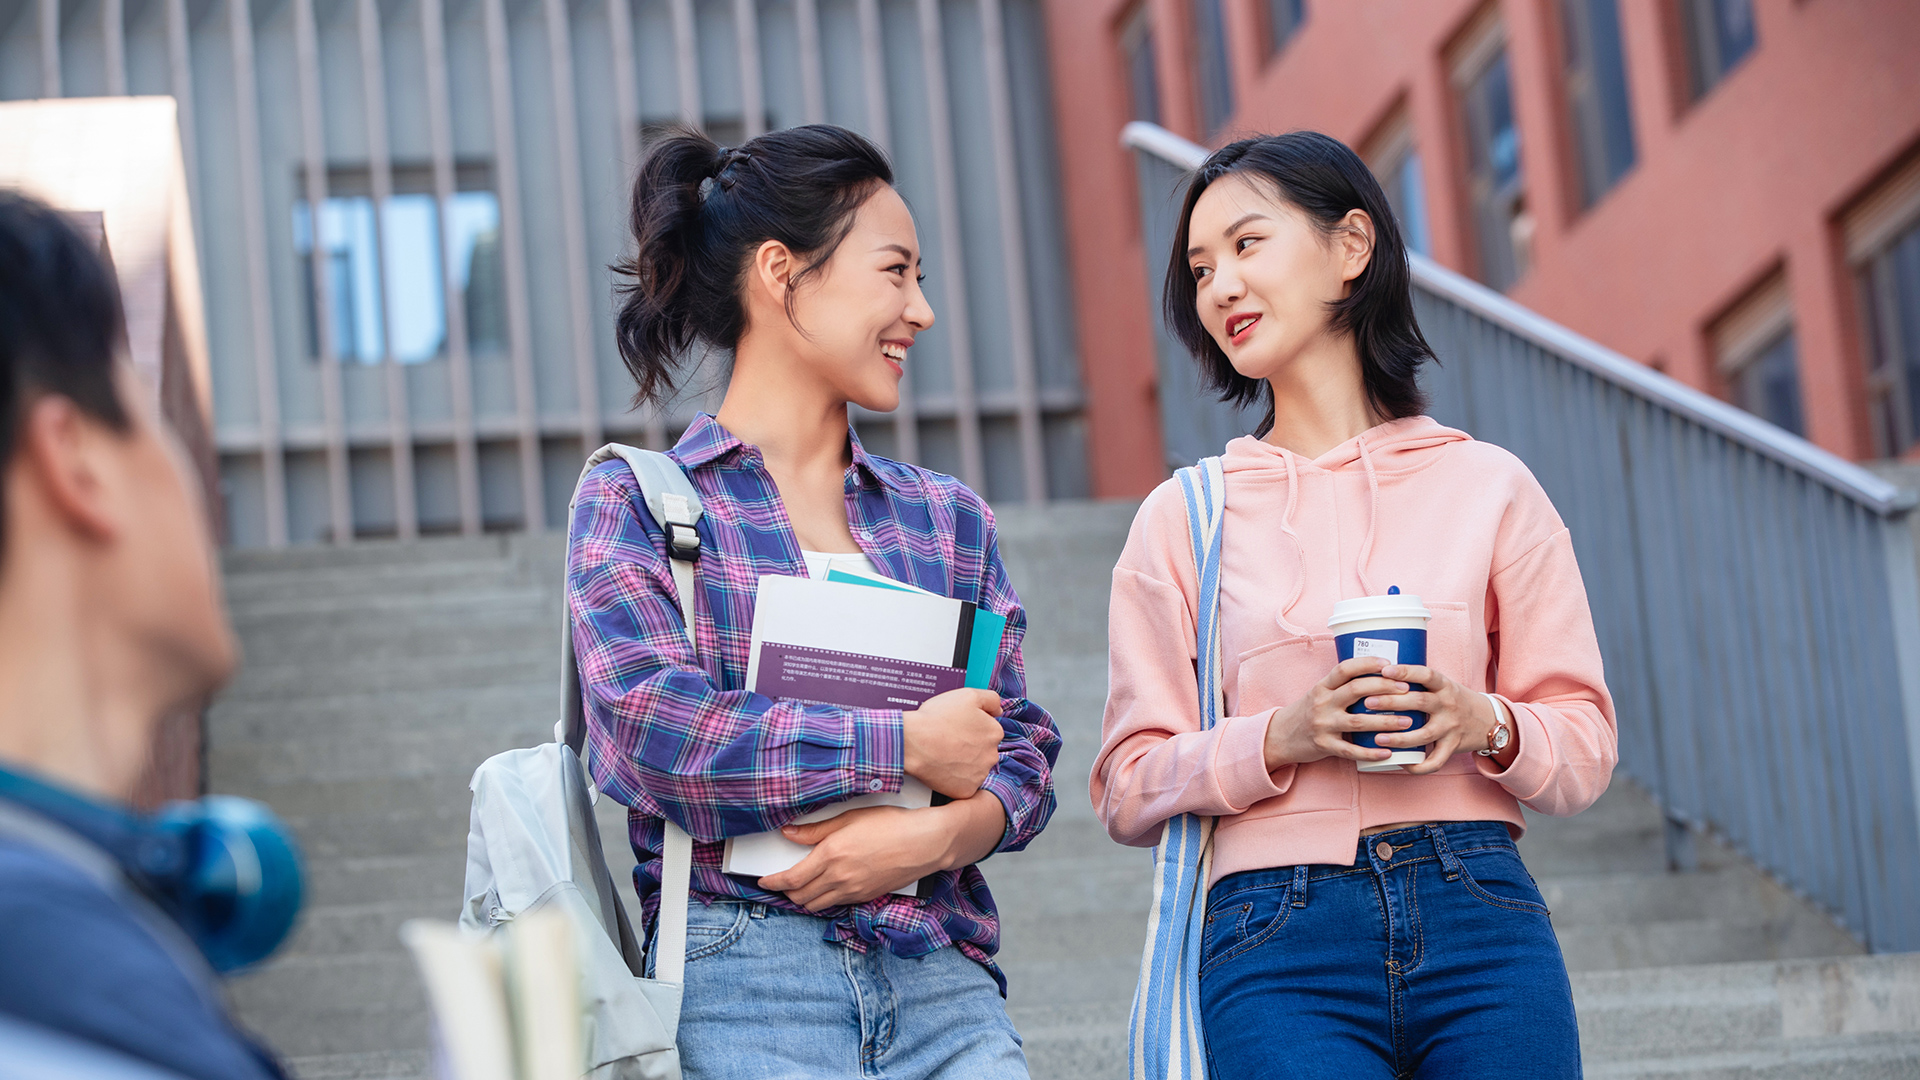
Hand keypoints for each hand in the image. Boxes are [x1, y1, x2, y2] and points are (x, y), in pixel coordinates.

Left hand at [758, 794, 1006, 909]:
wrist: (925, 843)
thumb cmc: (891, 824)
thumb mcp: (849, 818)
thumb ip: (815, 830)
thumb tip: (788, 834)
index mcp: (830, 856)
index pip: (790, 879)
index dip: (772, 882)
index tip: (763, 881)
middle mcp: (839, 879)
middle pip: (800, 897)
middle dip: (786, 892)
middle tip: (780, 882)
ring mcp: (853, 891)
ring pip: (817, 905)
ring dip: (804, 899)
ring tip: (800, 887)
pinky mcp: (866, 897)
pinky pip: (836, 904)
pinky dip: (825, 899)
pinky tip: (826, 887)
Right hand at [902, 688, 1004, 798]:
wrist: (913, 742)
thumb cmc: (937, 718)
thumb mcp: (967, 695)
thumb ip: (991, 699)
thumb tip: (998, 710)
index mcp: (995, 733)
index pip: (989, 731)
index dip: (972, 728)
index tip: (958, 727)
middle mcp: (992, 755)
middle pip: (984, 751)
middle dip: (970, 747)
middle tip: (950, 740)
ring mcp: (979, 774)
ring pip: (974, 769)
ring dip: (964, 763)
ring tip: (945, 754)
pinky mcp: (966, 790)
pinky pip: (963, 785)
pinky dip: (955, 779)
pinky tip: (944, 768)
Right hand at [1261, 657, 1414, 770]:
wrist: (1280, 736)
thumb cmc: (1308, 712)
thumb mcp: (1319, 693)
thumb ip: (1342, 687)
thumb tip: (1380, 677)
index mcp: (1322, 686)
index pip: (1345, 669)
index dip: (1368, 664)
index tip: (1389, 664)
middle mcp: (1322, 703)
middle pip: (1356, 690)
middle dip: (1385, 689)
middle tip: (1407, 690)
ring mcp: (1322, 725)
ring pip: (1359, 721)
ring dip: (1386, 721)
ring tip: (1408, 721)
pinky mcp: (1324, 745)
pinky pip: (1351, 750)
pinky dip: (1371, 752)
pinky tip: (1388, 753)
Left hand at [1365, 665, 1503, 773]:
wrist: (1488, 720)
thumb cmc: (1455, 700)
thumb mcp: (1443, 685)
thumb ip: (1419, 682)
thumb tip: (1379, 674)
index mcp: (1444, 686)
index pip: (1426, 674)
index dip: (1405, 672)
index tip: (1384, 670)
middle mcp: (1448, 705)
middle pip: (1419, 702)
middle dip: (1391, 702)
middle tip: (1367, 703)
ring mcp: (1451, 727)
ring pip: (1424, 734)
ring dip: (1399, 738)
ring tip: (1377, 738)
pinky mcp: (1453, 746)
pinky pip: (1436, 761)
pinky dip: (1418, 766)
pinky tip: (1401, 764)